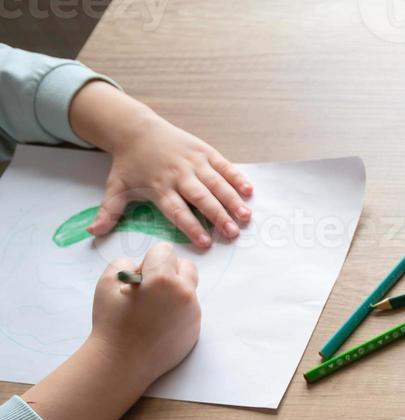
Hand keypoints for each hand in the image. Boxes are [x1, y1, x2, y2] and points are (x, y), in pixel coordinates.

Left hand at [69, 81, 252, 248]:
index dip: (191, 227)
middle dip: (218, 216)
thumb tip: (92, 233)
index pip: (177, 211)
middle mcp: (178, 175)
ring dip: (232, 200)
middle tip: (233, 233)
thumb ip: (108, 212)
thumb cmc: (129, 163)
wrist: (136, 129)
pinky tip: (249, 191)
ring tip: (246, 216)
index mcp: (159, 187)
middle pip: (201, 199)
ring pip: (216, 184)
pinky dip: (237, 177)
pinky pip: (224, 166)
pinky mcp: (204, 152)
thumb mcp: (115, 187)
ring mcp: (194, 162)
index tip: (205, 243)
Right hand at [91, 242, 201, 391]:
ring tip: (152, 307)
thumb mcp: (107, 283)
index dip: (149, 260)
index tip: (139, 276)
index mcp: (163, 278)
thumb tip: (141, 266)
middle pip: (186, 266)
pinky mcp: (196, 329)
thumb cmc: (111, 322)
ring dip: (173, 290)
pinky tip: (159, 322)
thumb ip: (125, 263)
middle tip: (149, 287)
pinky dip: (177, 310)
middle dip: (169, 270)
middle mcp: (184, 293)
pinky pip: (189, 309)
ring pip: (188, 288)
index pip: (165, 250)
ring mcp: (193, 312)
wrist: (123, 362)